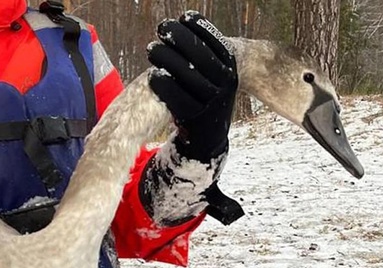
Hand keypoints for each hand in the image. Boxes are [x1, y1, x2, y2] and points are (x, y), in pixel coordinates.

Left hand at [147, 11, 237, 162]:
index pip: (217, 42)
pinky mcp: (196, 119)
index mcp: (230, 68)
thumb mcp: (212, 73)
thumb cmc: (203, 95)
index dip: (199, 27)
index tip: (183, 17)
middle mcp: (226, 84)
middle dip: (180, 38)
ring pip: (189, 76)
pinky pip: (178, 99)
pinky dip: (164, 86)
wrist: (209, 135)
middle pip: (201, 56)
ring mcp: (212, 102)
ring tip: (152, 48)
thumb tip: (178, 27)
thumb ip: (202, 53)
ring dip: (168, 59)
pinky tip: (153, 74)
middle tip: (162, 28)